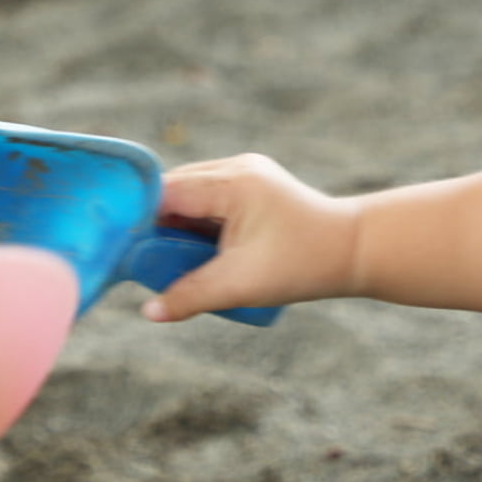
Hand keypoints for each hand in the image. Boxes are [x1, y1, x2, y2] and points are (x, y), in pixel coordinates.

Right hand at [143, 153, 359, 322]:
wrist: (360, 251)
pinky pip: (212, 202)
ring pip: (191, 198)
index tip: (121, 252)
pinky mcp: (256, 188)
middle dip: (158, 229)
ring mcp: (248, 174)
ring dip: (179, 229)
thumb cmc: (305, 264)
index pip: (163, 193)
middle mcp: (237, 169)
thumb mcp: (242, 284)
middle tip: (147, 266)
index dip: (137, 222)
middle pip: (174, 193)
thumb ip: (191, 296)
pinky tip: (198, 253)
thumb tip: (148, 312)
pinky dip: (200, 227)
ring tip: (175, 264)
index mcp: (232, 182)